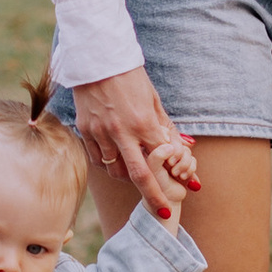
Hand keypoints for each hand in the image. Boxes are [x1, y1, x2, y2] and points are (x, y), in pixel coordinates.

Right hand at [69, 69, 198, 218]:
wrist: (97, 58)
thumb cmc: (130, 77)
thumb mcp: (153, 100)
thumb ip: (165, 127)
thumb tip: (181, 148)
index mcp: (142, 122)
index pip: (163, 158)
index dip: (176, 174)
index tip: (186, 186)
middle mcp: (121, 131)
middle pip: (140, 176)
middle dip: (155, 197)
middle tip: (165, 213)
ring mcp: (100, 133)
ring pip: (115, 171)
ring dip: (129, 179)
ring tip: (138, 177)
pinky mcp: (85, 131)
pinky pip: (98, 159)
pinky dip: (109, 166)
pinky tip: (117, 163)